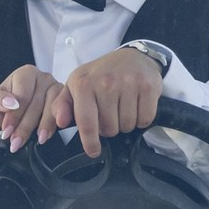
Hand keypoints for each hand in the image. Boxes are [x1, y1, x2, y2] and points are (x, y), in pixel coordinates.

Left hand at [0, 64, 61, 150]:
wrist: (10, 120)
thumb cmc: (1, 109)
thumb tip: (10, 103)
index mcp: (25, 74)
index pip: (23, 93)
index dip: (15, 114)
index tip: (7, 130)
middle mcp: (43, 78)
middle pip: (37, 102)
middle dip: (26, 125)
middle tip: (16, 142)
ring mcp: (56, 89)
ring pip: (52, 107)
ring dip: (44, 125)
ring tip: (37, 140)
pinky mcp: (65, 102)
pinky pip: (64, 112)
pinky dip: (55, 125)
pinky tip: (48, 135)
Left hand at [40, 47, 164, 155]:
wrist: (133, 57)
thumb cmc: (100, 75)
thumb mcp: (75, 86)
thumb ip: (61, 105)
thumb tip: (59, 123)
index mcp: (84, 84)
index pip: (86, 122)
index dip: (90, 141)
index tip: (93, 151)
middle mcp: (106, 82)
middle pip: (109, 129)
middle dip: (109, 127)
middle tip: (110, 113)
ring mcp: (129, 83)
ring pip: (127, 126)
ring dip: (125, 123)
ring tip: (122, 107)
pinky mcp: (148, 87)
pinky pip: (145, 119)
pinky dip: (141, 119)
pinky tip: (136, 106)